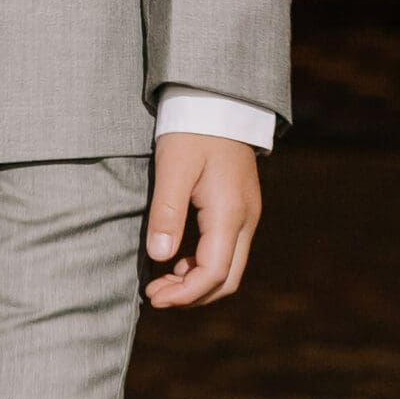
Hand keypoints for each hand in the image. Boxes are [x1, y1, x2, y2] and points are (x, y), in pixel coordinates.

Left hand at [143, 133, 261, 309]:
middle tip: (155, 296)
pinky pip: (227, 250)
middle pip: (226, 279)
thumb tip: (160, 257)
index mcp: (230, 214)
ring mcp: (247, 215)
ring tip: (161, 281)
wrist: (218, 102)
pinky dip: (204, 265)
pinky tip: (178, 260)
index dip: (183, 293)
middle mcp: (246, 221)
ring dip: (198, 282)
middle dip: (191, 295)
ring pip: (230, 268)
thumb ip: (167, 213)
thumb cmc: (193, 130)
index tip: (152, 297)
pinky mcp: (240, 209)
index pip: (212, 273)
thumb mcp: (174, 168)